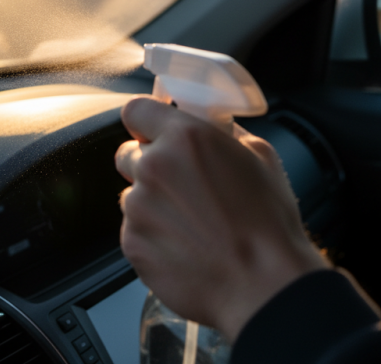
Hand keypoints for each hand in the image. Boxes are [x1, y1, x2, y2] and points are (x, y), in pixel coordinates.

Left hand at [115, 96, 327, 342]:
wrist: (267, 288)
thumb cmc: (269, 225)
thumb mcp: (260, 156)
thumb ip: (224, 131)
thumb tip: (209, 123)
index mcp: (184, 138)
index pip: (136, 110)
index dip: (144, 122)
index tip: (152, 132)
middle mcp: (154, 166)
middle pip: (128, 154)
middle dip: (148, 165)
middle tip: (180, 185)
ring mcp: (138, 206)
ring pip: (133, 195)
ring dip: (152, 204)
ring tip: (192, 225)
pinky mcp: (132, 242)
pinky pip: (133, 230)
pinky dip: (152, 237)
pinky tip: (185, 248)